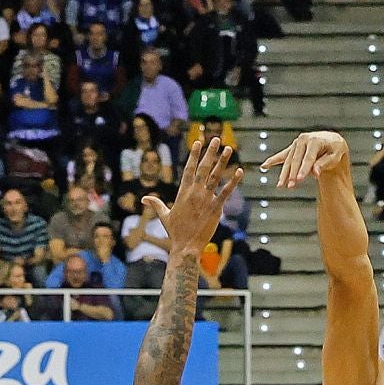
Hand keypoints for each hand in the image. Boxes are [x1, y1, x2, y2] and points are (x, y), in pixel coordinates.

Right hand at [142, 136, 240, 254]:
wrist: (186, 246)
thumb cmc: (175, 232)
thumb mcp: (164, 216)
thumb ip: (156, 204)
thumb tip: (144, 198)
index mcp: (183, 192)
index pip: (189, 168)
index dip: (194, 154)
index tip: (198, 142)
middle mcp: (195, 192)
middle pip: (204, 167)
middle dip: (210, 152)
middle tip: (216, 138)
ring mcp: (206, 199)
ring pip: (216, 176)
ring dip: (223, 161)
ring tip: (229, 149)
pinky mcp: (216, 208)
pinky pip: (226, 192)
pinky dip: (233, 181)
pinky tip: (240, 171)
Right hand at [261, 130, 349, 189]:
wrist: (331, 142)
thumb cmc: (335, 150)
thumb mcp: (334, 157)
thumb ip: (324, 164)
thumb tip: (315, 172)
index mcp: (315, 140)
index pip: (308, 158)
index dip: (304, 169)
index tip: (299, 179)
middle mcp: (304, 140)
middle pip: (296, 159)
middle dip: (292, 173)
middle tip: (290, 186)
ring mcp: (297, 143)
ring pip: (288, 160)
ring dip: (284, 173)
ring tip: (280, 186)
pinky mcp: (293, 148)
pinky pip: (282, 155)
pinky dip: (273, 160)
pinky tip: (264, 166)